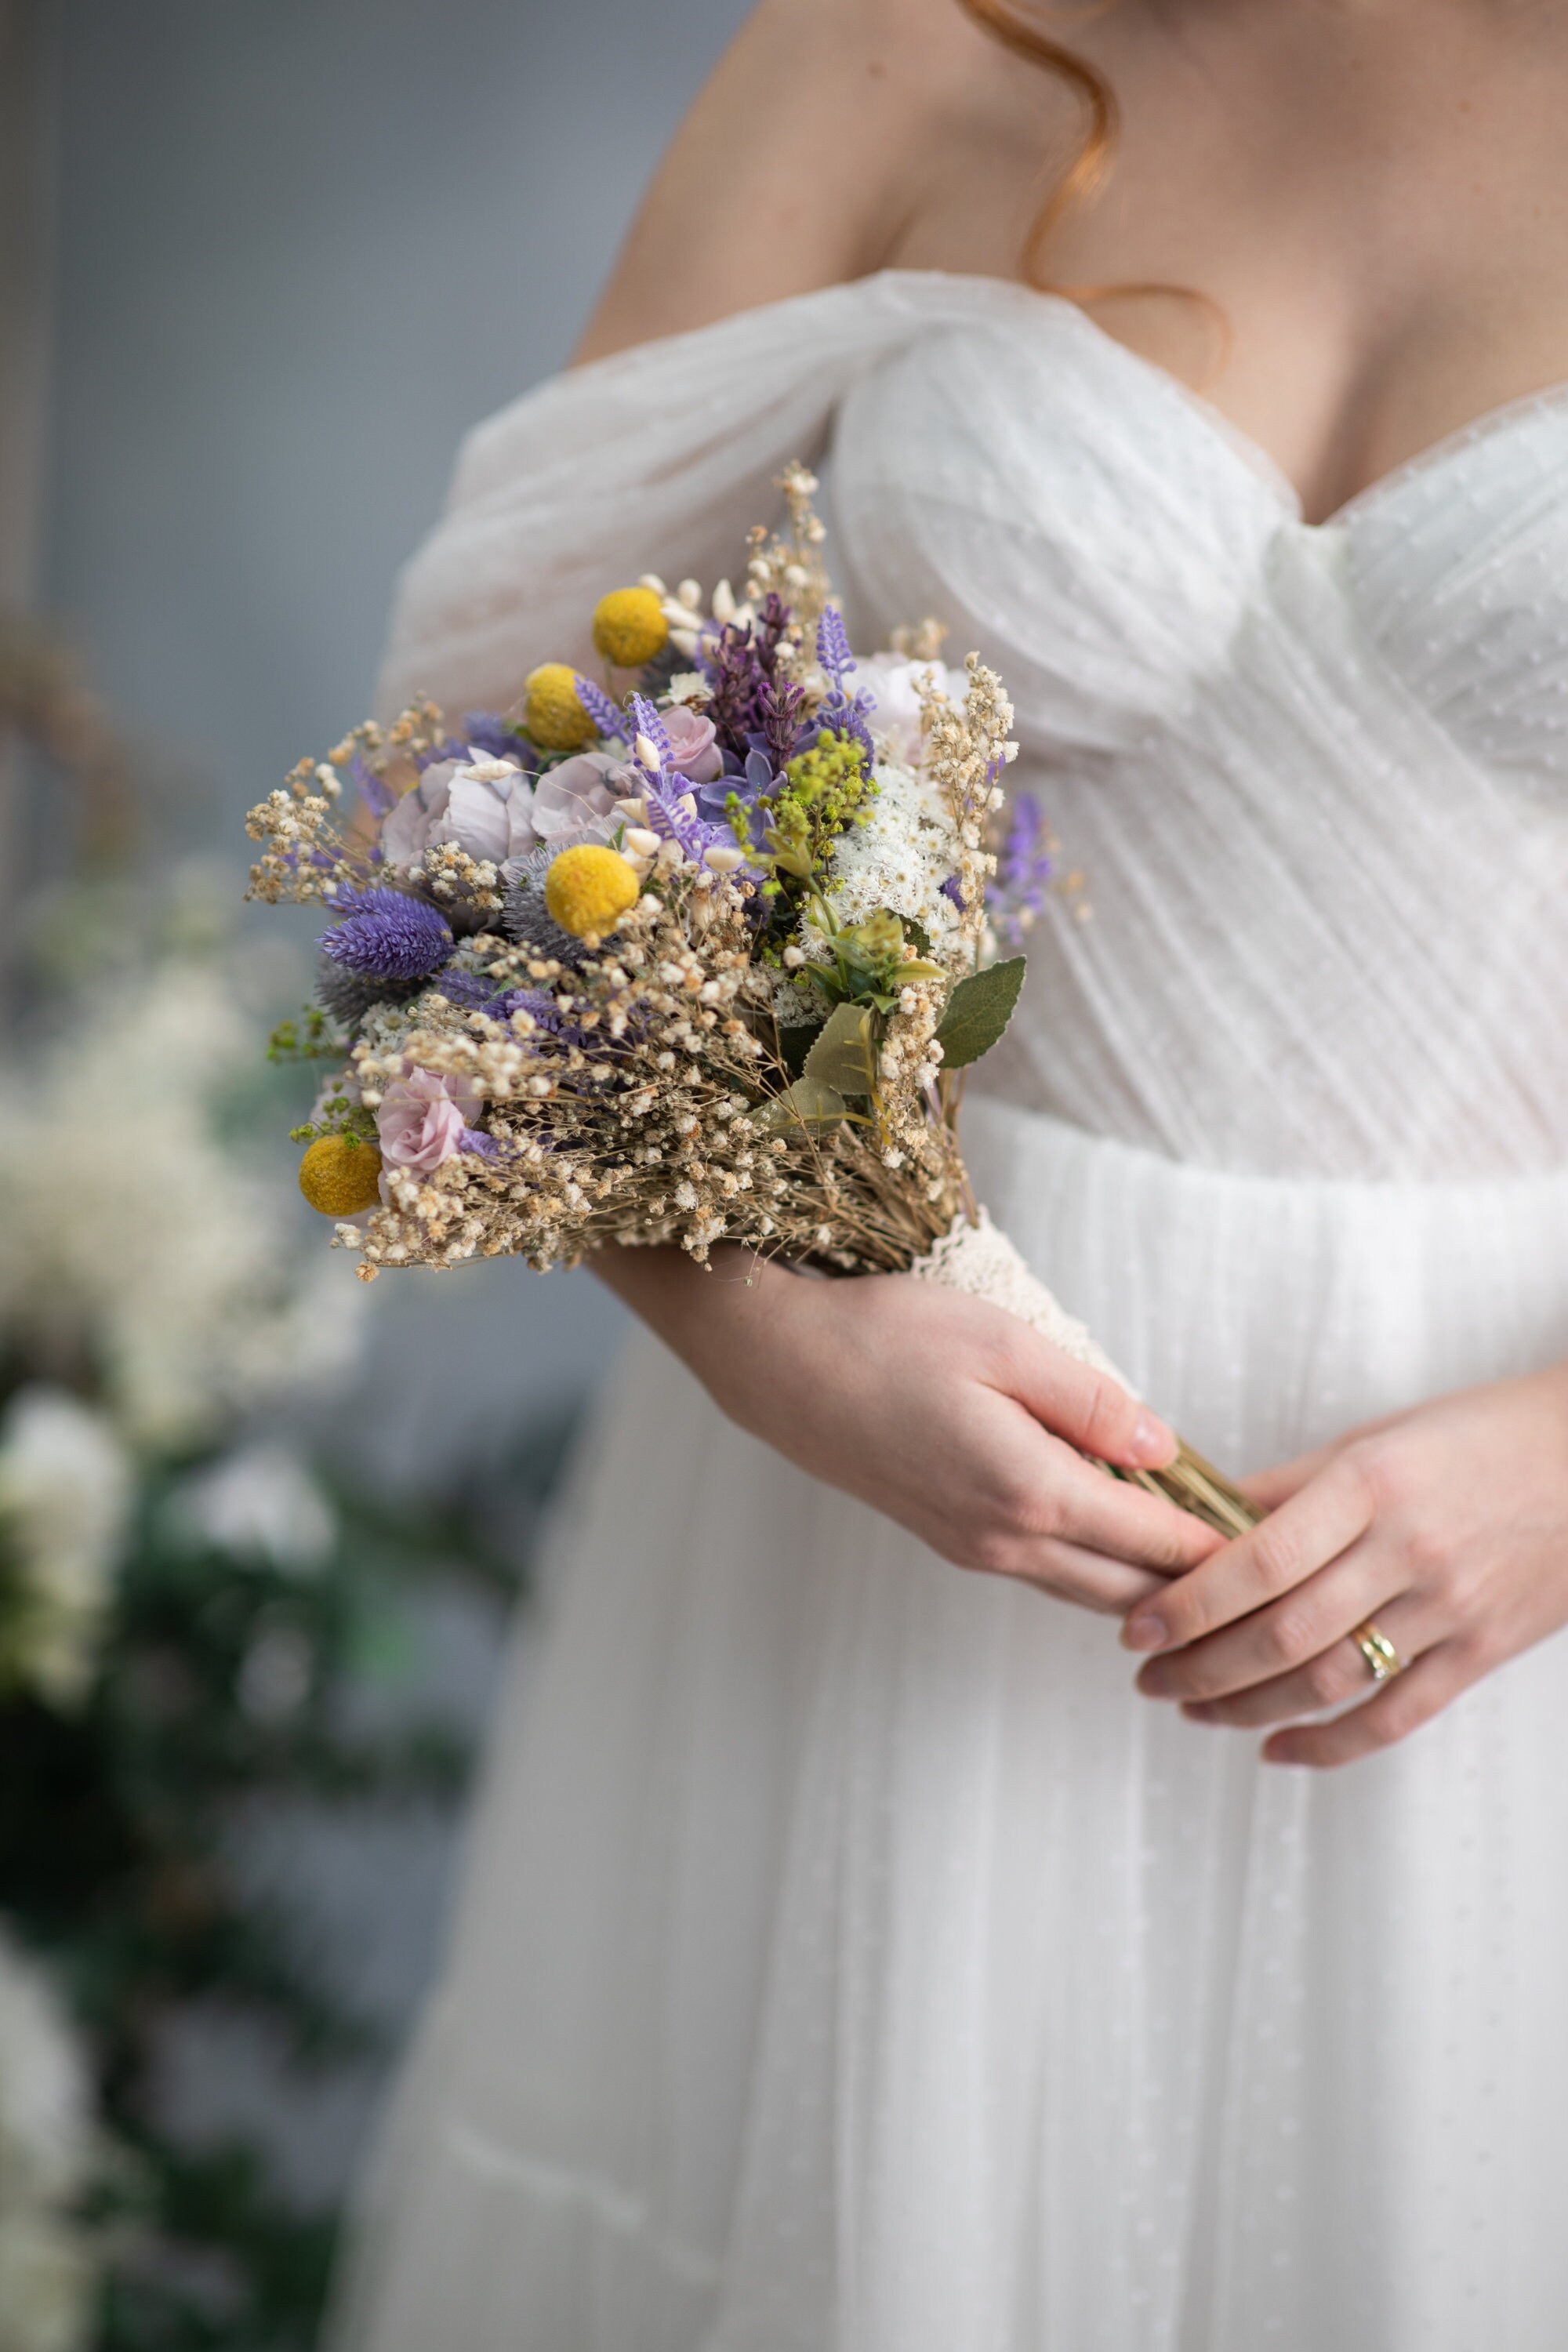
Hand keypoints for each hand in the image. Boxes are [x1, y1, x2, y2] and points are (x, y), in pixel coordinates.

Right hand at [596, 1244, 1223, 1612]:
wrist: (779, 1369)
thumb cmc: (887, 1337)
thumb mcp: (1004, 1343)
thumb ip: (1093, 1402)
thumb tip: (1168, 1447)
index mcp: (1030, 1493)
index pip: (1158, 1543)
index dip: (1226, 1546)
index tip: (1287, 1540)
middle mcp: (1005, 1541)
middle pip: (1133, 1590)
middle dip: (1203, 1584)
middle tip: (1271, 1564)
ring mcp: (974, 1549)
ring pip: (1089, 1590)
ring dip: (1149, 1581)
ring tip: (1212, 1557)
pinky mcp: (952, 1540)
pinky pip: (1048, 1570)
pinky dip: (1098, 1564)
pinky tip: (1123, 1530)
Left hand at [1120, 1364, 1567, 1765]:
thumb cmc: (1476, 1436)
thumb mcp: (1374, 1439)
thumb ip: (1286, 1488)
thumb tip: (1194, 1524)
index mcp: (1371, 1485)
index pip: (1258, 1561)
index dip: (1189, 1604)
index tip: (1136, 1625)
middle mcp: (1408, 1550)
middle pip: (1284, 1633)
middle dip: (1201, 1667)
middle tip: (1149, 1677)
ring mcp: (1449, 1608)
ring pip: (1331, 1682)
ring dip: (1246, 1707)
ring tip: (1192, 1708)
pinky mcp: (1482, 1651)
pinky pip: (1396, 1717)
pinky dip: (1328, 1744)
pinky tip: (1275, 1748)